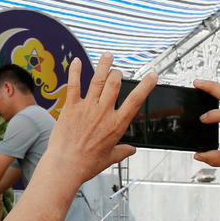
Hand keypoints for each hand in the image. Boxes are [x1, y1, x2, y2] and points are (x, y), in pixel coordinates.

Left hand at [46, 54, 156, 183]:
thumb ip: (122, 152)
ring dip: (104, 66)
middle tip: (117, 71)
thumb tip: (132, 151)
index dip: (146, 85)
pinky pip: (74, 85)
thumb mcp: (109, 158)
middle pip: (115, 84)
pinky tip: (76, 61)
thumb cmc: (87, 164)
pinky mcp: (71, 107)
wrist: (66, 166)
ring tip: (108, 55)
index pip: (136, 100)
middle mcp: (104, 112)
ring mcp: (87, 108)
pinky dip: (75, 72)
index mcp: (116, 124)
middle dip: (118, 74)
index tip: (153, 75)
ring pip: (98, 80)